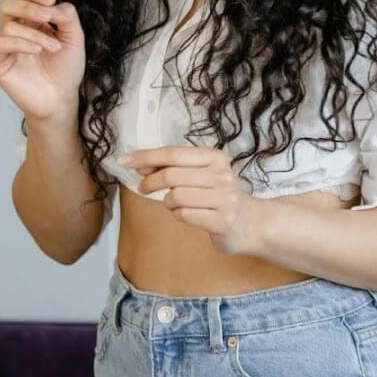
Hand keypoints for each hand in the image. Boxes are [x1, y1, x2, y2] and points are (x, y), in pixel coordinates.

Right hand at [0, 0, 86, 123]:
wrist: (61, 98)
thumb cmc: (66, 69)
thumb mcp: (74, 37)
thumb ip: (66, 16)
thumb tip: (52, 5)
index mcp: (31, 19)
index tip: (51, 0)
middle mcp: (15, 29)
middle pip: (7, 4)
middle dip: (28, 6)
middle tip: (48, 16)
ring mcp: (5, 45)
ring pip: (8, 25)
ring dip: (35, 33)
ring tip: (54, 47)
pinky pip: (2, 43)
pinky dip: (22, 43)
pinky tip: (38, 51)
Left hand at [122, 146, 261, 256]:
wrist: (252, 223)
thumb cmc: (219, 196)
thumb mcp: (201, 175)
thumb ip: (174, 168)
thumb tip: (140, 164)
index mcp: (215, 157)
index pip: (174, 153)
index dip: (146, 156)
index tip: (125, 160)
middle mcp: (222, 175)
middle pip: (172, 175)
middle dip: (150, 181)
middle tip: (143, 188)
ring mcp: (224, 198)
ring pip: (176, 197)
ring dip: (168, 203)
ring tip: (175, 204)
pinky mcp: (222, 221)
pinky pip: (184, 215)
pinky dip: (177, 215)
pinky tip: (186, 214)